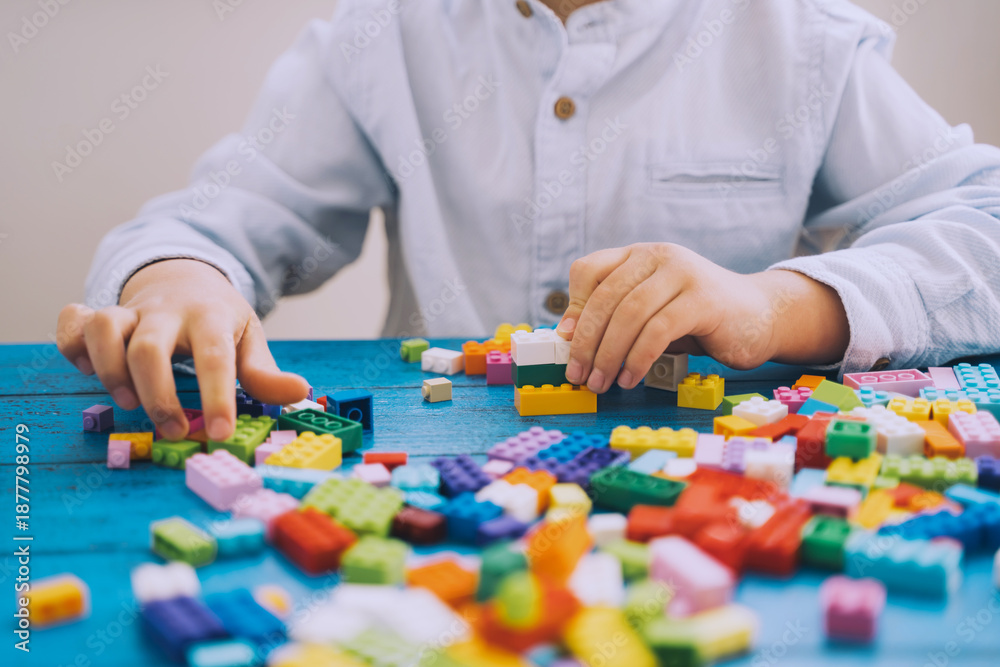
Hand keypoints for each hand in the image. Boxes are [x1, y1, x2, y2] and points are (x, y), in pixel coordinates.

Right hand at [57, 259, 307, 439]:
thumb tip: (299, 392)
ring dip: (111, 372)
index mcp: (210, 316)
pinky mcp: (98, 314)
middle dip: (158, 396)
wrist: (184, 276)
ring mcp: (128, 311)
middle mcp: (165, 311)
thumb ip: (265, 371)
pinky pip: (72, 324)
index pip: (215, 356)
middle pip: (149, 348)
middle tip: (175, 430)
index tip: (220, 433)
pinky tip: (90, 372)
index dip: (218, 396)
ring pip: (104, 329)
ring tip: (129, 402)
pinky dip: (72, 348)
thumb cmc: (217, 318)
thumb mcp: (247, 338)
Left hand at [556, 243, 849, 392]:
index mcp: (639, 255)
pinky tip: (630, 378)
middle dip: (586, 341)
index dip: (573, 306)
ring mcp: (683, 273)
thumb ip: (617, 317)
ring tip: (601, 382)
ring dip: (608, 355)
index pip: (589, 270)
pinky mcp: (704, 300)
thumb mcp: (650, 312)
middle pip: (606, 296)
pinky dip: (637, 359)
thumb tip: (572, 339)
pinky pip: (658, 330)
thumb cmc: (697, 319)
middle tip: (577, 374)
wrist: (760, 316)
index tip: (565, 339)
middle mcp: (658, 256)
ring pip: (629, 314)